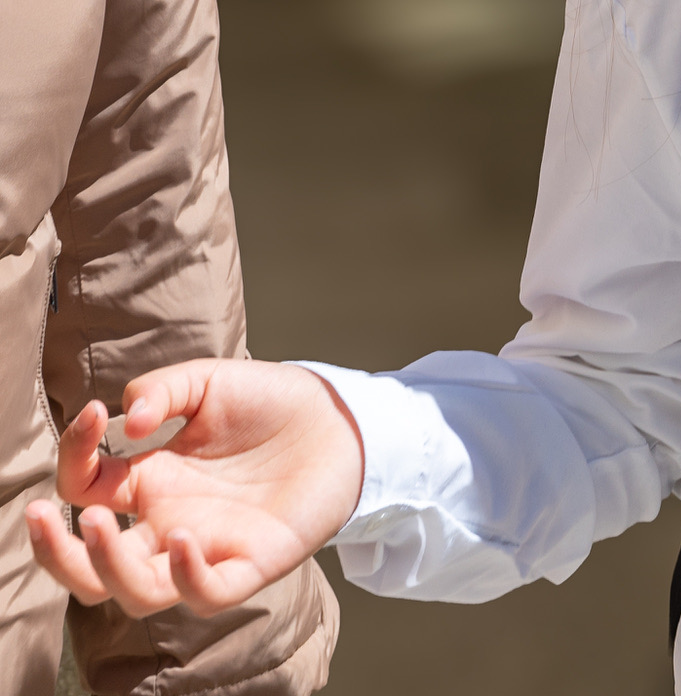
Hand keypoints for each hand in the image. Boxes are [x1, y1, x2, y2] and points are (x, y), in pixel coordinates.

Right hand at [25, 359, 364, 616]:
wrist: (342, 417)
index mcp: (150, 481)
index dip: (73, 454)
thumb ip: (162, 391)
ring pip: (136, 592)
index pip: (82, 488)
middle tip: (43, 516)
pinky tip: (180, 536)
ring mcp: (207, 547)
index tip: (90, 412)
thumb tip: (125, 422)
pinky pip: (207, 594)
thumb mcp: (209, 382)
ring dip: (107, 567)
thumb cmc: (272, 402)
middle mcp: (167, 522)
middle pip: (89, 569)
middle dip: (55, 552)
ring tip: (98, 523)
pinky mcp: (253, 562)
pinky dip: (186, 578)